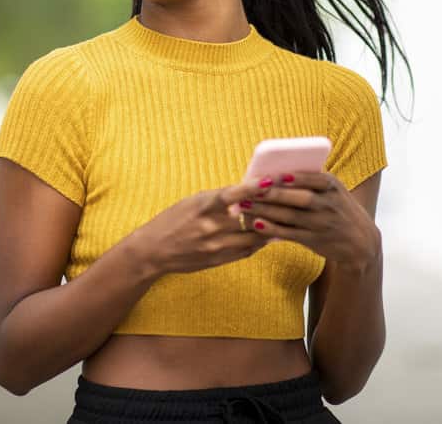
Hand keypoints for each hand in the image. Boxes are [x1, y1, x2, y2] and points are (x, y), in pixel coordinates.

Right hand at [132, 181, 272, 275]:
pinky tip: (266, 235)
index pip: (232, 194)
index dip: (252, 187)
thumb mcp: (192, 202)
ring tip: (281, 218)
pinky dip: (258, 242)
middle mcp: (210, 226)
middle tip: (287, 200)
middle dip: (270, 208)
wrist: (154, 250)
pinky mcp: (219, 260)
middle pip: (249, 216)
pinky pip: (247, 250)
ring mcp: (216, 245)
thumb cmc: (173, 220)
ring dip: (268, 227)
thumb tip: (248, 191)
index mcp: (202, 206)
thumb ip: (219, 198)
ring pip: (253, 236)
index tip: (269, 180)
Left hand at [228, 173, 380, 270]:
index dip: (294, 177)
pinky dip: (272, 229)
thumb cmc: (337, 208)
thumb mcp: (333, 190)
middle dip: (273, 194)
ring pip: (290, 216)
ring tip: (244, 205)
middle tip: (248, 189)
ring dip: (266, 211)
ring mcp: (321, 224)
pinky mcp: (313, 240)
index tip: (273, 174)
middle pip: (299, 198)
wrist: (359, 242)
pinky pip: (289, 234)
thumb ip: (310, 180)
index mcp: (332, 186)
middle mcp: (329, 204)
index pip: (314, 178)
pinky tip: (256, 224)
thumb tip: (274, 171)